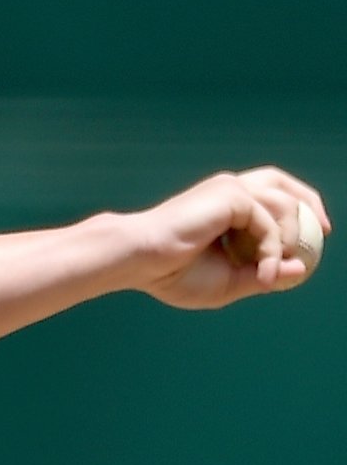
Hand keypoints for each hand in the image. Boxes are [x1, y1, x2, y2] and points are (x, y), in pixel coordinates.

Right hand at [136, 167, 328, 310]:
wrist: (139, 260)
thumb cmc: (169, 273)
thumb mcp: (226, 281)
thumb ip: (262, 274)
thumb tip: (300, 269)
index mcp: (222, 206)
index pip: (269, 197)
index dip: (297, 212)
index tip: (313, 238)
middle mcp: (227, 189)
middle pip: (282, 183)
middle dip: (309, 201)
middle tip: (325, 230)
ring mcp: (230, 188)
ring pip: (284, 204)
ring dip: (290, 239)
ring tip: (270, 271)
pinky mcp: (231, 194)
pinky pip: (270, 220)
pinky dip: (273, 246)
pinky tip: (262, 268)